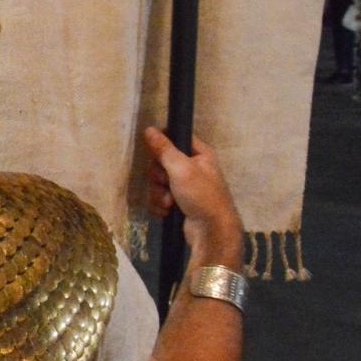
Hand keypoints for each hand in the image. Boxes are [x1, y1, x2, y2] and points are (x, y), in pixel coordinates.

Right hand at [142, 127, 242, 264]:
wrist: (211, 231)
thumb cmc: (201, 195)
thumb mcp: (181, 168)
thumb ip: (164, 149)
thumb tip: (149, 129)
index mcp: (200, 154)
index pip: (176, 138)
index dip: (163, 144)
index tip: (154, 153)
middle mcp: (193, 168)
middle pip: (162, 162)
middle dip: (159, 177)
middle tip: (166, 183)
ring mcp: (185, 187)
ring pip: (158, 182)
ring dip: (158, 194)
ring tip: (169, 203)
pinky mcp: (178, 203)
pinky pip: (159, 198)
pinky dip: (160, 205)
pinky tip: (167, 212)